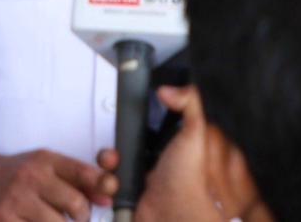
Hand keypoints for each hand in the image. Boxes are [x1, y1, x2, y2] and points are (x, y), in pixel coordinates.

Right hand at [0, 149, 115, 221]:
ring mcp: (17, 200)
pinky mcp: (4, 220)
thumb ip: (79, 180)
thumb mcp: (47, 167)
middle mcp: (32, 177)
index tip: (106, 200)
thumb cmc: (19, 175)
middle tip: (79, 219)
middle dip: (83, 217)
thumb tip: (108, 197)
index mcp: (46, 160)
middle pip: (76, 204)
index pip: (83, 172)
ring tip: (59, 221)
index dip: (103, 187)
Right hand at [96, 86, 221, 221]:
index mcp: (174, 147)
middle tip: (121, 146)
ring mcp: (140, 179)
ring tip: (116, 164)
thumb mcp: (195, 133)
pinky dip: (105, 180)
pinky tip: (115, 181)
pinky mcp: (126, 194)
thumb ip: (189, 104)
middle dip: (118, 141)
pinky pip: (106, 181)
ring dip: (109, 161)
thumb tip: (168, 90)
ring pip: (112, 161)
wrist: (172, 216)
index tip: (130, 117)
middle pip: (126, 142)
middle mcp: (156, 163)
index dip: (137, 123)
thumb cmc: (190, 181)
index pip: (148, 126)